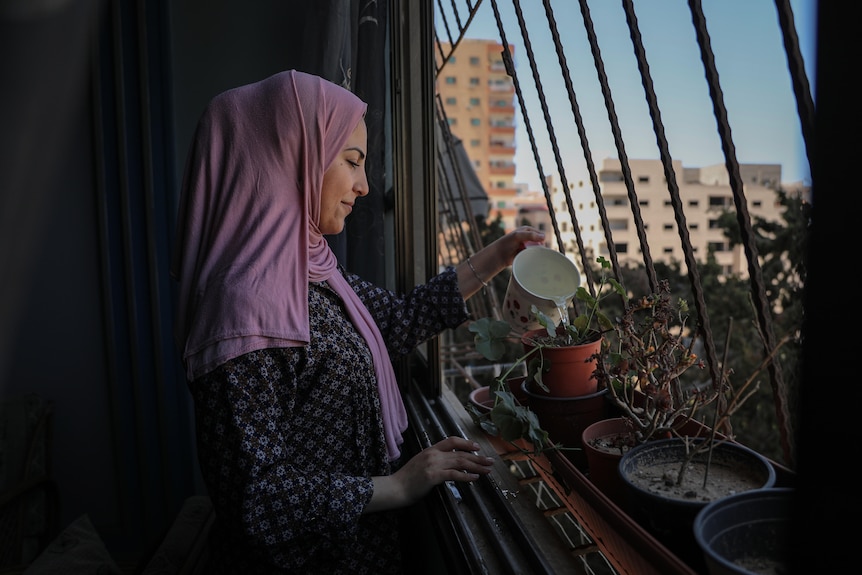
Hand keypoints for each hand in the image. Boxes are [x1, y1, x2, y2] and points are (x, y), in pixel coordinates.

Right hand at [365, 437, 494, 511]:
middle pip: (460, 453)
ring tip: (487, 470)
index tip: (477, 447)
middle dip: (477, 457)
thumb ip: (433, 460)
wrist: (395, 487)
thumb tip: (447, 462)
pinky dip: (466, 476)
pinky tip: (475, 478)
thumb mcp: (420, 462)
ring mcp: (433, 464)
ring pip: (460, 462)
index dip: (466, 443)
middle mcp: (433, 454)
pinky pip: (454, 474)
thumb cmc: (407, 479)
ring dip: (476, 466)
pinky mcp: (433, 476)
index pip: (451, 441)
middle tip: (490, 461)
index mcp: (430, 449)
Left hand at [457, 226, 545, 298]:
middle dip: (540, 247)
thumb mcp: (518, 236)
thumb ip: (530, 235)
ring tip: (535, 257)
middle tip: (538, 253)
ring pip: (537, 250)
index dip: (541, 240)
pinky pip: (533, 256)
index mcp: (527, 230)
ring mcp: (527, 246)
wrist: (499, 255)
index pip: (540, 234)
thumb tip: (544, 236)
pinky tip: (534, 260)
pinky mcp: (526, 254)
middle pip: (540, 242)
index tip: (540, 246)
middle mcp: (528, 237)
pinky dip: (534, 257)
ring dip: (537, 253)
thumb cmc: (506, 243)